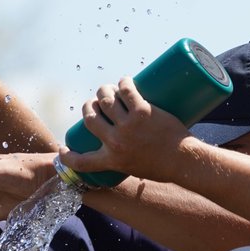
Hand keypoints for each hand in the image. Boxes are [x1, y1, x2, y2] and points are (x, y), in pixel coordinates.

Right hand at [58, 77, 192, 182]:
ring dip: (104, 91)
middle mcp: (116, 143)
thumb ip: (126, 159)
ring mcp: (129, 126)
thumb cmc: (165, 167)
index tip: (64, 150)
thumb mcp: (137, 169)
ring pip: (106, 100)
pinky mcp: (143, 112)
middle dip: (89, 106)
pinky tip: (124, 81)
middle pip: (90, 117)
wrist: (185, 162)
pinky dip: (123, 83)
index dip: (67, 156)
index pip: (81, 162)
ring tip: (110, 89)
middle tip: (98, 102)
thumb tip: (123, 146)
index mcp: (112, 160)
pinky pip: (127, 91)